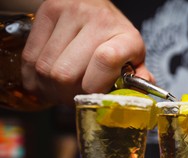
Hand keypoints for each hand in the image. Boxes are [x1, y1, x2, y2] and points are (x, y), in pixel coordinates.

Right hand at [21, 0, 153, 104]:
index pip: (105, 61)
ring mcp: (70, 12)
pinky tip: (45, 80)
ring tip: (60, 88)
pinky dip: (33, 77)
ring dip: (49, 88)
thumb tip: (137, 98)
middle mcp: (99, 20)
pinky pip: (30, 57)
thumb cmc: (115, 39)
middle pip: (65, 74)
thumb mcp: (133, 60)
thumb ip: (136, 80)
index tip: (93, 94)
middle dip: (66, 94)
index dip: (93, 86)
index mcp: (126, 37)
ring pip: (44, 68)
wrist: (95, 6)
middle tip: (72, 96)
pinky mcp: (47, 11)